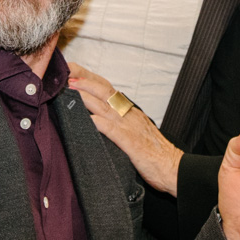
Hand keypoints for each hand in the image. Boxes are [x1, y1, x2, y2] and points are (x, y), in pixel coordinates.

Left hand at [69, 63, 180, 194]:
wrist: (173, 168)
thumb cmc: (154, 153)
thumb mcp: (135, 131)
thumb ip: (119, 122)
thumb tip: (99, 118)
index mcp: (129, 111)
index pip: (107, 89)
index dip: (90, 79)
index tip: (74, 72)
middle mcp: (128, 114)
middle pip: (104, 91)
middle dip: (84, 81)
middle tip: (67, 74)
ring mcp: (129, 127)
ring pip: (105, 106)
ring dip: (86, 97)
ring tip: (70, 90)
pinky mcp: (130, 142)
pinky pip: (112, 129)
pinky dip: (99, 122)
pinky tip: (87, 119)